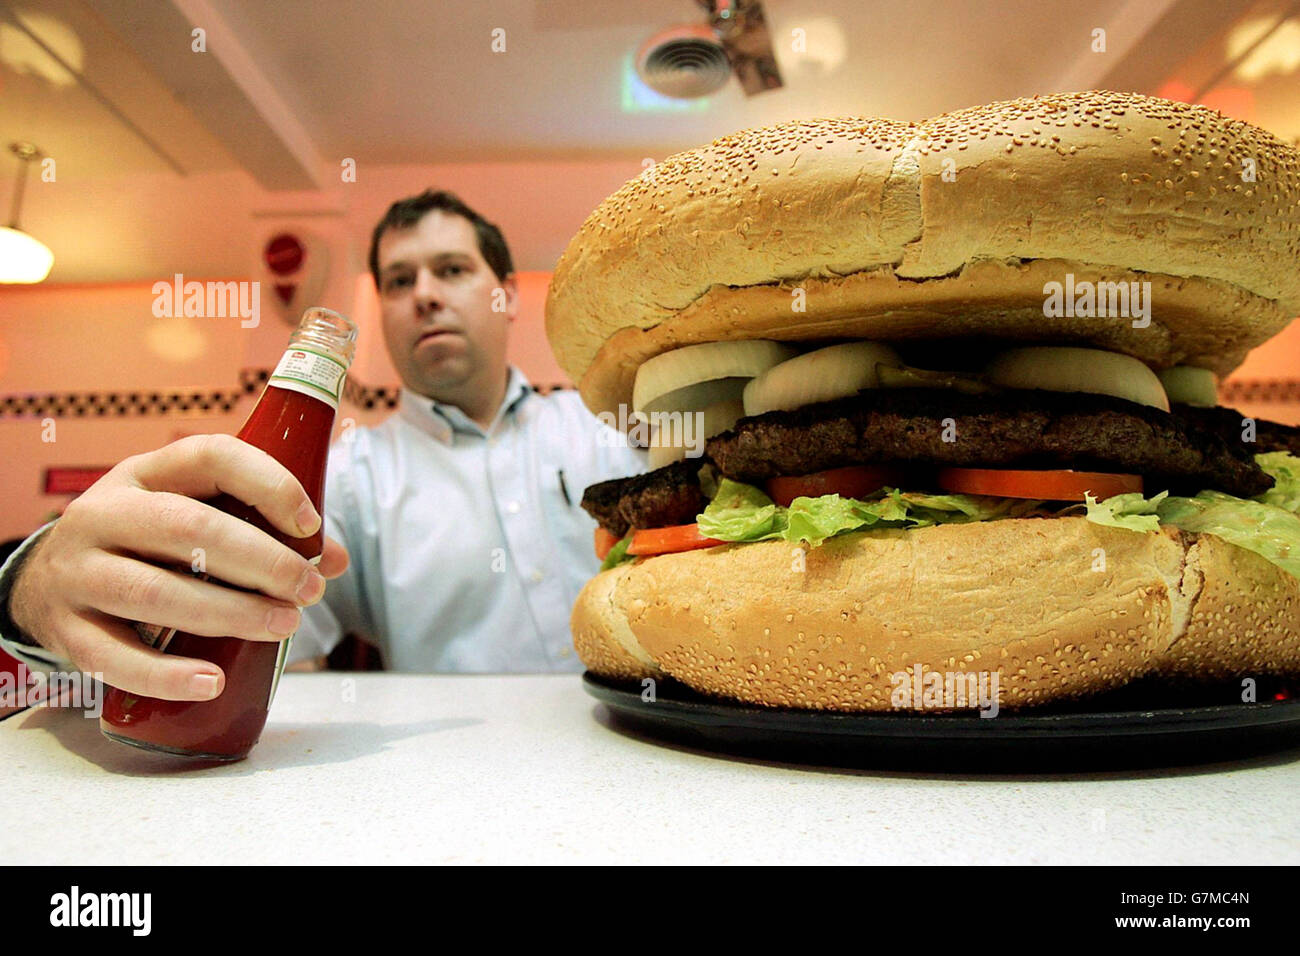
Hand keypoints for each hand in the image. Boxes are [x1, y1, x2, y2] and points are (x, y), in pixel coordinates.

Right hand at [9, 435, 349, 701]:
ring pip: (154, 592)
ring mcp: (78, 573)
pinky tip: (212, 681)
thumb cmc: (142, 544)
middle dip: (260, 560)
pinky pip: (115, 657)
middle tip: (309, 588)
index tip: (310, 523)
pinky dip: (167, 674)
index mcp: (145, 474)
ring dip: (229, 613)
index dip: (267, 483)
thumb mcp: (190, 516)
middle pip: (186, 528)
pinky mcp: (67, 631)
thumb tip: (334, 560)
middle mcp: (104, 514)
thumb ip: (261, 530)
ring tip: (283, 625)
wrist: (41, 582)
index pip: (209, 456)